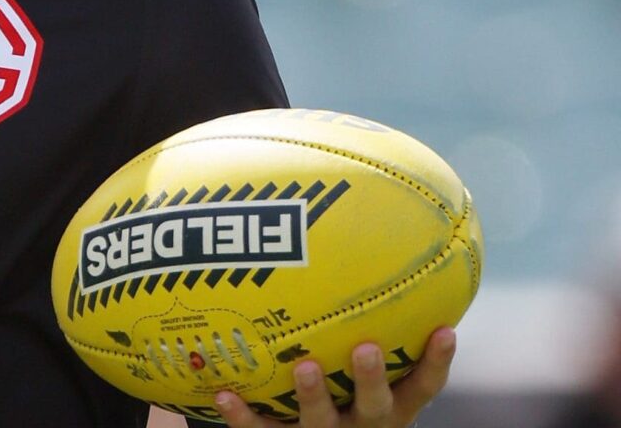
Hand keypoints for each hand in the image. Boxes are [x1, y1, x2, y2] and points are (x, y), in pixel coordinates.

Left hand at [212, 328, 456, 427]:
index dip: (438, 361)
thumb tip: (379, 258)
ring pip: (320, 420)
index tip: (445, 330)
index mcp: (392, 408)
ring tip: (303, 366)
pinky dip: (242, 415)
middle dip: (371, 378)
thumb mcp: (372, 375)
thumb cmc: (347, 398)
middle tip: (365, 348)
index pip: (424, 387)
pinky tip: (224, 392)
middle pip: (374, 406)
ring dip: (312, 394)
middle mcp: (363, 425)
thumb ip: (377, 330)